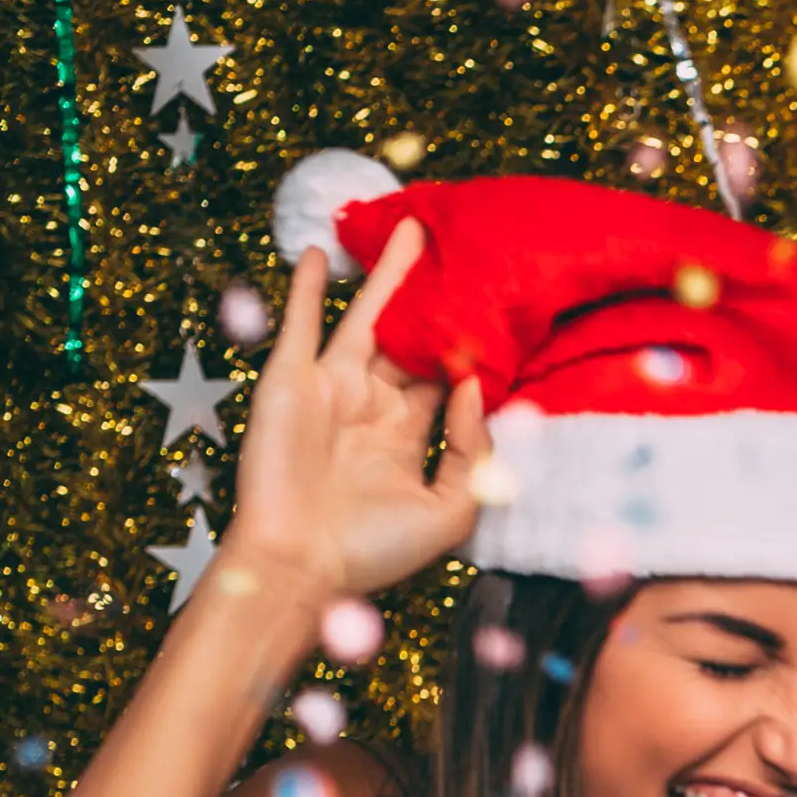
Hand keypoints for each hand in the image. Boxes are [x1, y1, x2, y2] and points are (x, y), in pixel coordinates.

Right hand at [227, 222, 490, 600]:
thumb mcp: (453, 509)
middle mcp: (371, 406)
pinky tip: (321, 252)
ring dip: (386, 275)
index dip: (471, 349)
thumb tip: (477, 387)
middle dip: (434, 299)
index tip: (505, 313)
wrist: (300, 565)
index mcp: (408, 436)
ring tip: (409, 230)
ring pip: (366, 317)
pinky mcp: (290, 380)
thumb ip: (474, 450)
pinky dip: (310, 288)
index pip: (447, 380)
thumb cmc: (375, 551)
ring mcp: (331, 389)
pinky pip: (302, 322)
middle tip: (461, 252)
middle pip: (410, 339)